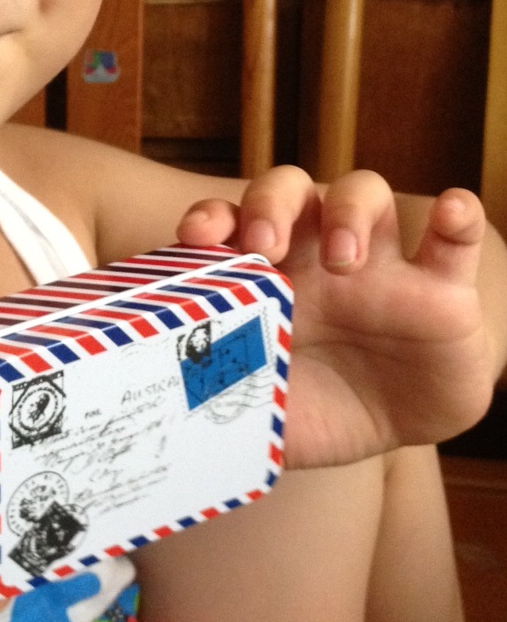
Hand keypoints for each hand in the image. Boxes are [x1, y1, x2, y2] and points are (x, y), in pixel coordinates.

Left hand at [177, 168, 493, 467]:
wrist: (384, 432)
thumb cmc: (306, 403)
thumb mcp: (254, 405)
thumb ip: (216, 395)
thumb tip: (166, 404)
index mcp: (263, 270)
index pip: (228, 221)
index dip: (210, 219)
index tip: (197, 237)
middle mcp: (314, 251)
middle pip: (289, 190)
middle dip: (269, 205)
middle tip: (264, 248)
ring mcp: (379, 264)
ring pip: (363, 194)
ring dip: (348, 210)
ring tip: (344, 256)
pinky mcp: (442, 289)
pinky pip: (453, 237)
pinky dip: (455, 217)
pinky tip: (452, 212)